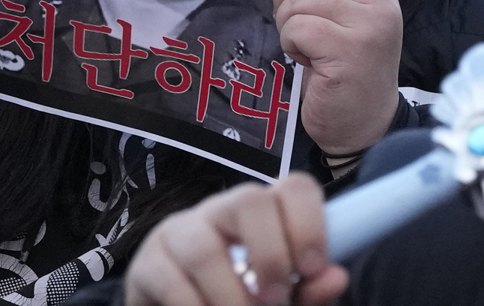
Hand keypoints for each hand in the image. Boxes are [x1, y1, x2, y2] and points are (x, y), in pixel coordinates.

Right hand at [125, 173, 346, 305]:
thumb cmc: (238, 299)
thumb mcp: (281, 299)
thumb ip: (308, 291)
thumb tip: (336, 277)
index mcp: (264, 214)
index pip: (293, 188)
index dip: (309, 223)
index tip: (313, 268)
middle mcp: (221, 211)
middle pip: (249, 200)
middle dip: (270, 255)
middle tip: (276, 300)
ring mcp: (181, 231)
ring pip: (204, 247)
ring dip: (230, 296)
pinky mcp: (148, 262)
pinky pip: (171, 282)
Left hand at [274, 0, 401, 155]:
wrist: (362, 125)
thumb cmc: (347, 70)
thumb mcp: (351, 19)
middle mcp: (382, 4)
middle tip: (297, 24)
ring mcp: (369, 27)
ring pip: (301, 0)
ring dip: (288, 24)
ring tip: (306, 46)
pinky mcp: (349, 51)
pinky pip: (298, 27)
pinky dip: (291, 43)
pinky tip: (307, 60)